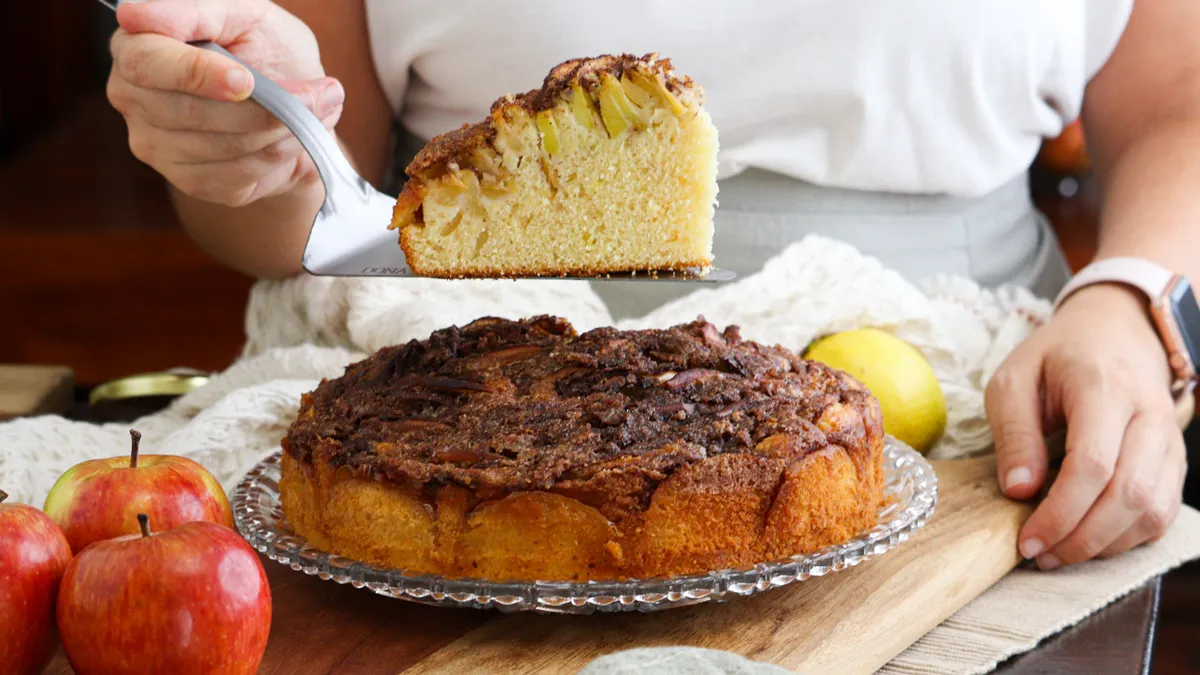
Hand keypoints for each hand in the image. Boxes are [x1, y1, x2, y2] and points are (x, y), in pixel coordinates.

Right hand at [106, 0, 343, 206]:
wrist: (295, 104)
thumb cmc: (264, 48)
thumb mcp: (244, 14)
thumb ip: (197, 9)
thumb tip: (134, 14)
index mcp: (137, 45)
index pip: (146, 62)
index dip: (196, 74)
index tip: (245, 81)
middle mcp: (133, 99)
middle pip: (190, 112)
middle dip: (264, 107)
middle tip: (317, 95)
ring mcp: (157, 146)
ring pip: (222, 146)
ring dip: (282, 129)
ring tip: (317, 108)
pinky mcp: (192, 181)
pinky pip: (238, 175)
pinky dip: (279, 154)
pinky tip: (295, 135)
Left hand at [985, 283, 1186, 569]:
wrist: (1115, 331)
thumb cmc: (1056, 357)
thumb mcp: (1014, 380)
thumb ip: (1014, 434)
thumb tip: (1019, 492)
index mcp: (1103, 387)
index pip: (1093, 463)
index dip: (1061, 512)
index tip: (1027, 539)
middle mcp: (1148, 415)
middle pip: (1129, 494)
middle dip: (1082, 538)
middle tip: (1040, 555)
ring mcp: (1169, 440)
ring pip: (1153, 510)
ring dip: (1106, 545)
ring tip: (1059, 553)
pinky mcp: (1175, 461)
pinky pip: (1163, 513)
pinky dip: (1129, 538)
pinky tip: (1091, 541)